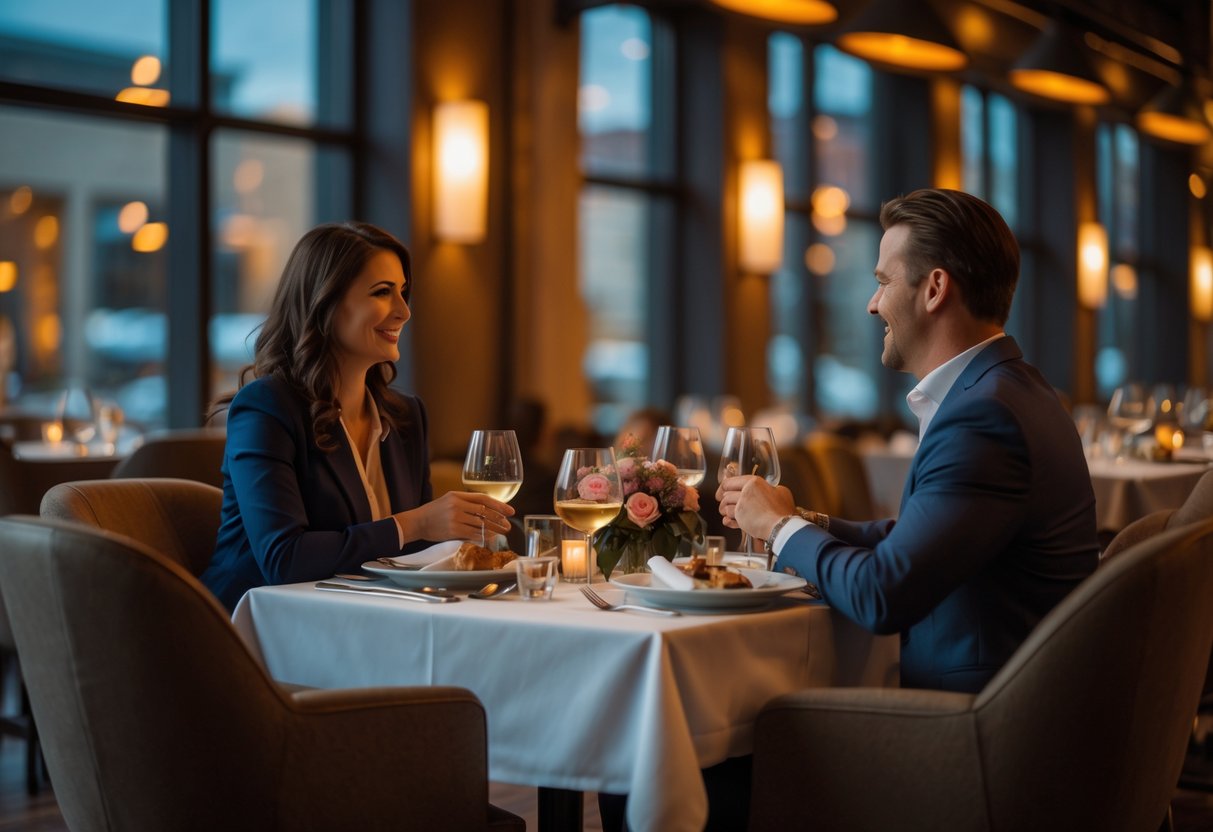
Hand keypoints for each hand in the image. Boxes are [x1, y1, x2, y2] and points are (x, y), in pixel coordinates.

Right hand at [395, 491, 514, 543]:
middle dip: (499, 519)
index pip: (484, 499)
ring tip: (503, 531)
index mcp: (457, 495)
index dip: (499, 505)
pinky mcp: (453, 530)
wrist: (417, 522)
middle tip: (508, 524)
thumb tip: (487, 510)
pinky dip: (484, 536)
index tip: (510, 510)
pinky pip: (473, 533)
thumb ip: (466, 503)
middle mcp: (457, 505)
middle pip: (485, 512)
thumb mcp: (449, 500)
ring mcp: (455, 518)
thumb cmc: (434, 512)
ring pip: (481, 523)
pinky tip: (491, 537)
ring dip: (494, 529)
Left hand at [717, 475, 794, 539]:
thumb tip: (770, 490)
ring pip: (725, 505)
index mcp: (754, 482)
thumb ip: (771, 488)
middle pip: (726, 493)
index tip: (722, 490)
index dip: (724, 486)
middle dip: (723, 500)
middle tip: (723, 504)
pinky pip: (728, 517)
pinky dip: (727, 520)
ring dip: (725, 511)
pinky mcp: (739, 516)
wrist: (781, 526)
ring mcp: (741, 504)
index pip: (731, 481)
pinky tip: (729, 521)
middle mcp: (746, 491)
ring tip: (727, 514)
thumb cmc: (783, 511)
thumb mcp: (781, 492)